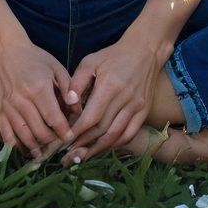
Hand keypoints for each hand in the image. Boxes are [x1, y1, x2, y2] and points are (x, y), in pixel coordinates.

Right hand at [0, 32, 76, 159]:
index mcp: (39, 88)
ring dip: (37, 148)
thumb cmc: (32, 57)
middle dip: (52, 141)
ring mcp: (9, 108)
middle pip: (40, 131)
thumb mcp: (54, 66)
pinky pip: (7, 136)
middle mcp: (23, 100)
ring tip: (45, 152)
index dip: (64, 132)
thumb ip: (67, 87)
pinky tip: (26, 150)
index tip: (70, 137)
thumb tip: (77, 108)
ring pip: (25, 137)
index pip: (54, 119)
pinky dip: (17, 147)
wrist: (2, 49)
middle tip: (59, 144)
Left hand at [60, 28, 168, 166]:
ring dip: (98, 148)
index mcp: (109, 85)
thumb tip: (69, 104)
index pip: (91, 116)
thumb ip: (77, 82)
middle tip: (69, 154)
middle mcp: (125, 98)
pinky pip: (130, 133)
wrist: (143, 51)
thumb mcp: (90, 61)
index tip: (64, 140)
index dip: (77, 131)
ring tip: (83, 157)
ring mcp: (137, 106)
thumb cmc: (112, 56)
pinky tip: (103, 148)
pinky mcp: (144, 110)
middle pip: (102, 129)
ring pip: (116, 135)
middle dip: (84, 143)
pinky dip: (116, 143)